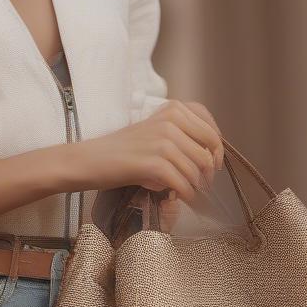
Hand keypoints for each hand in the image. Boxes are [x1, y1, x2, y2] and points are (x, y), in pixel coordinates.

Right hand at [71, 100, 223, 206]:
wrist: (89, 160)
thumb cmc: (120, 150)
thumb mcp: (153, 130)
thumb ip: (180, 134)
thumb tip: (209, 156)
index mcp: (172, 110)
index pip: (210, 128)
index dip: (217, 149)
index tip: (214, 162)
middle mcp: (170, 122)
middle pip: (208, 152)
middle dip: (209, 172)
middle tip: (202, 183)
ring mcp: (163, 142)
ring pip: (197, 169)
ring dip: (195, 185)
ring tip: (187, 191)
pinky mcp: (154, 163)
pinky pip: (183, 183)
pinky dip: (185, 194)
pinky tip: (179, 196)